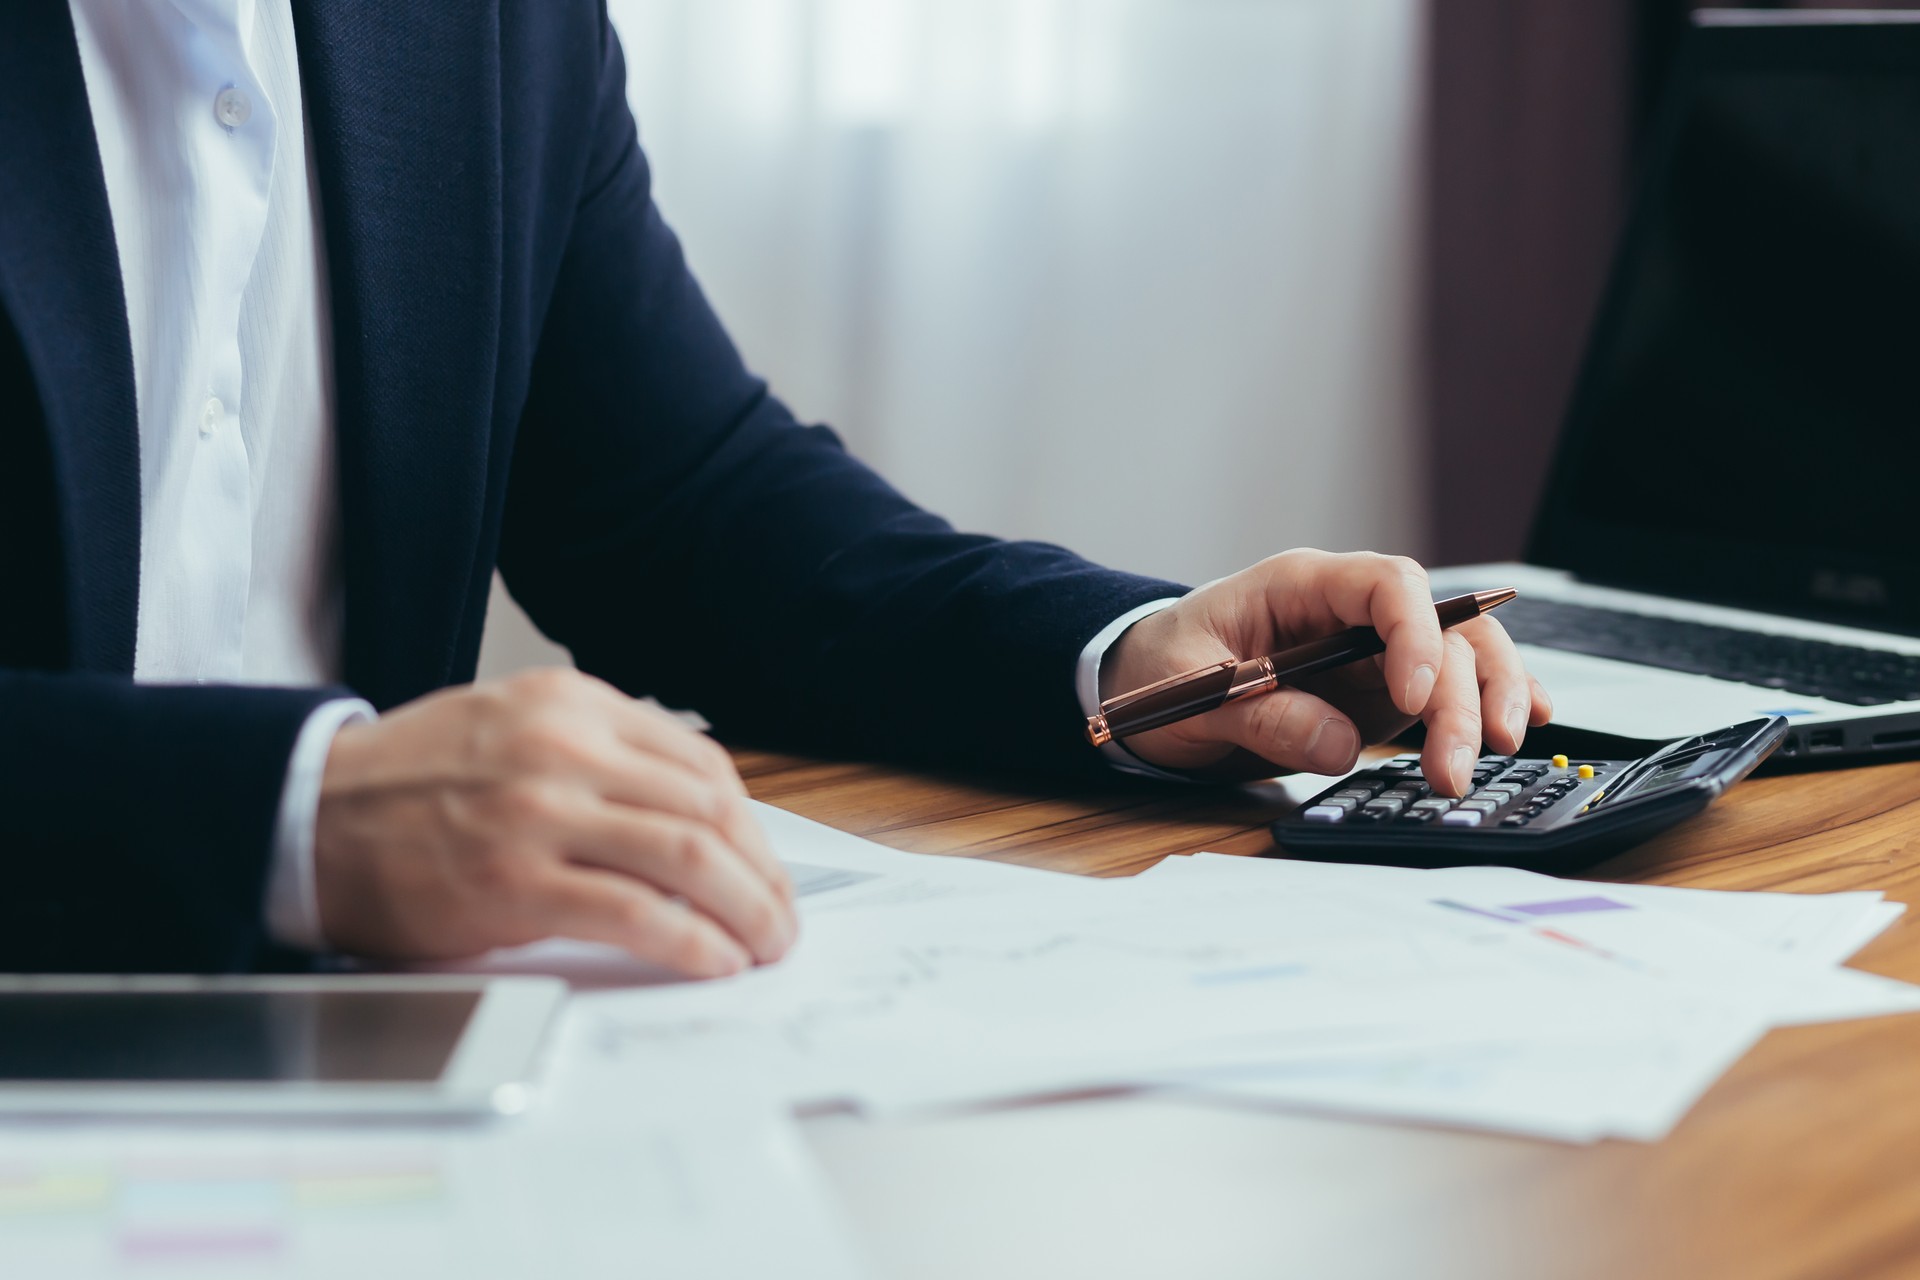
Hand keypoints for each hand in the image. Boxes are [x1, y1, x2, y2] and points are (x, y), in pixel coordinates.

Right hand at [312, 668, 795, 977]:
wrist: (307, 815)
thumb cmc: (410, 784)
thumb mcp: (511, 727)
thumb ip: (599, 753)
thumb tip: (694, 819)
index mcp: (570, 704)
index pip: (701, 765)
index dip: (754, 828)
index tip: (768, 870)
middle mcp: (563, 747)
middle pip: (709, 811)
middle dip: (765, 875)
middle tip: (783, 919)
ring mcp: (540, 811)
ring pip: (690, 857)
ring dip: (747, 911)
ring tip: (764, 947)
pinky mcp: (514, 881)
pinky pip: (637, 913)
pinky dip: (693, 942)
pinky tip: (714, 961)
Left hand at [1100, 550, 1551, 795]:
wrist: (1143, 684)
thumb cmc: (1159, 669)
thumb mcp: (1188, 692)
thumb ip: (1257, 713)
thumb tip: (1337, 744)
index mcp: (1300, 585)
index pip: (1387, 585)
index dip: (1415, 635)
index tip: (1413, 699)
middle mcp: (1351, 612)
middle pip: (1439, 629)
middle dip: (1460, 695)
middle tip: (1453, 765)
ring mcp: (1374, 652)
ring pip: (1461, 656)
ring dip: (1484, 704)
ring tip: (1488, 758)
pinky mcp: (1381, 694)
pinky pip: (1451, 687)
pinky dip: (1490, 699)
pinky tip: (1527, 720)